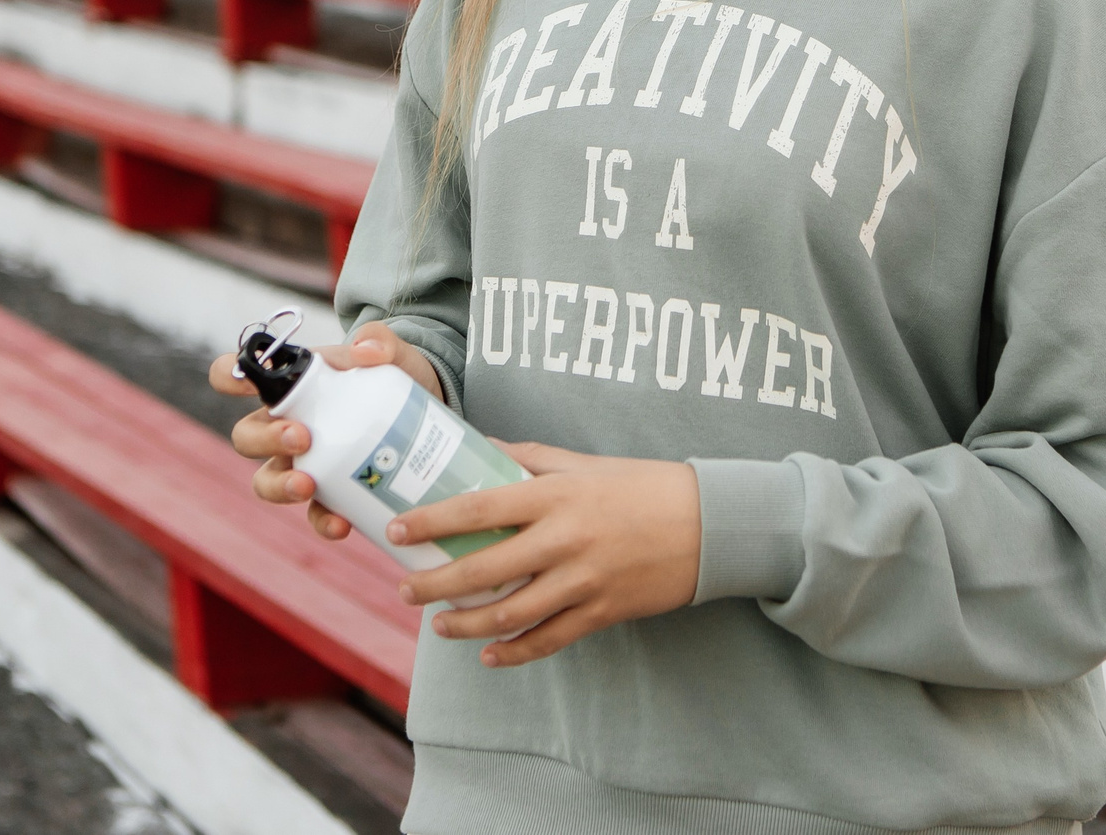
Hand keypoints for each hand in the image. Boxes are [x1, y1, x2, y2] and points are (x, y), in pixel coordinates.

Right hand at [209, 322, 443, 543]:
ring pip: (266, 482)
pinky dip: (324, 521)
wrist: (430, 406)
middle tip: (301, 437)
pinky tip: (343, 523)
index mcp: (290, 385)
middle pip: (246, 436)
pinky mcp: (333, 494)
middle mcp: (285, 426)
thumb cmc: (396, 374)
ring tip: (306, 485)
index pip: (237, 375)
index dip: (228, 376)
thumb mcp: (394, 353)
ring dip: (279, 487)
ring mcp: (304, 463)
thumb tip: (366, 350)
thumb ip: (380, 340)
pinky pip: (316, 514)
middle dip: (265, 440)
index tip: (246, 384)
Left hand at [389, 444, 700, 667]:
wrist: (709, 523)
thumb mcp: (585, 462)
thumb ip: (531, 459)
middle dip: (436, 584)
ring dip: (467, 624)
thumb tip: (483, 449)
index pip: (479, 507)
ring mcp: (584, 580)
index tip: (396, 531)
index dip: (432, 522)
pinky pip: (550, 640)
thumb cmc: (642, 486)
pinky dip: (515, 653)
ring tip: (440, 624)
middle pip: (485, 569)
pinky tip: (489, 655)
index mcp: (557, 496)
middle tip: (404, 589)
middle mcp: (565, 539)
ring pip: (511, 613)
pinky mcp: (603, 611)